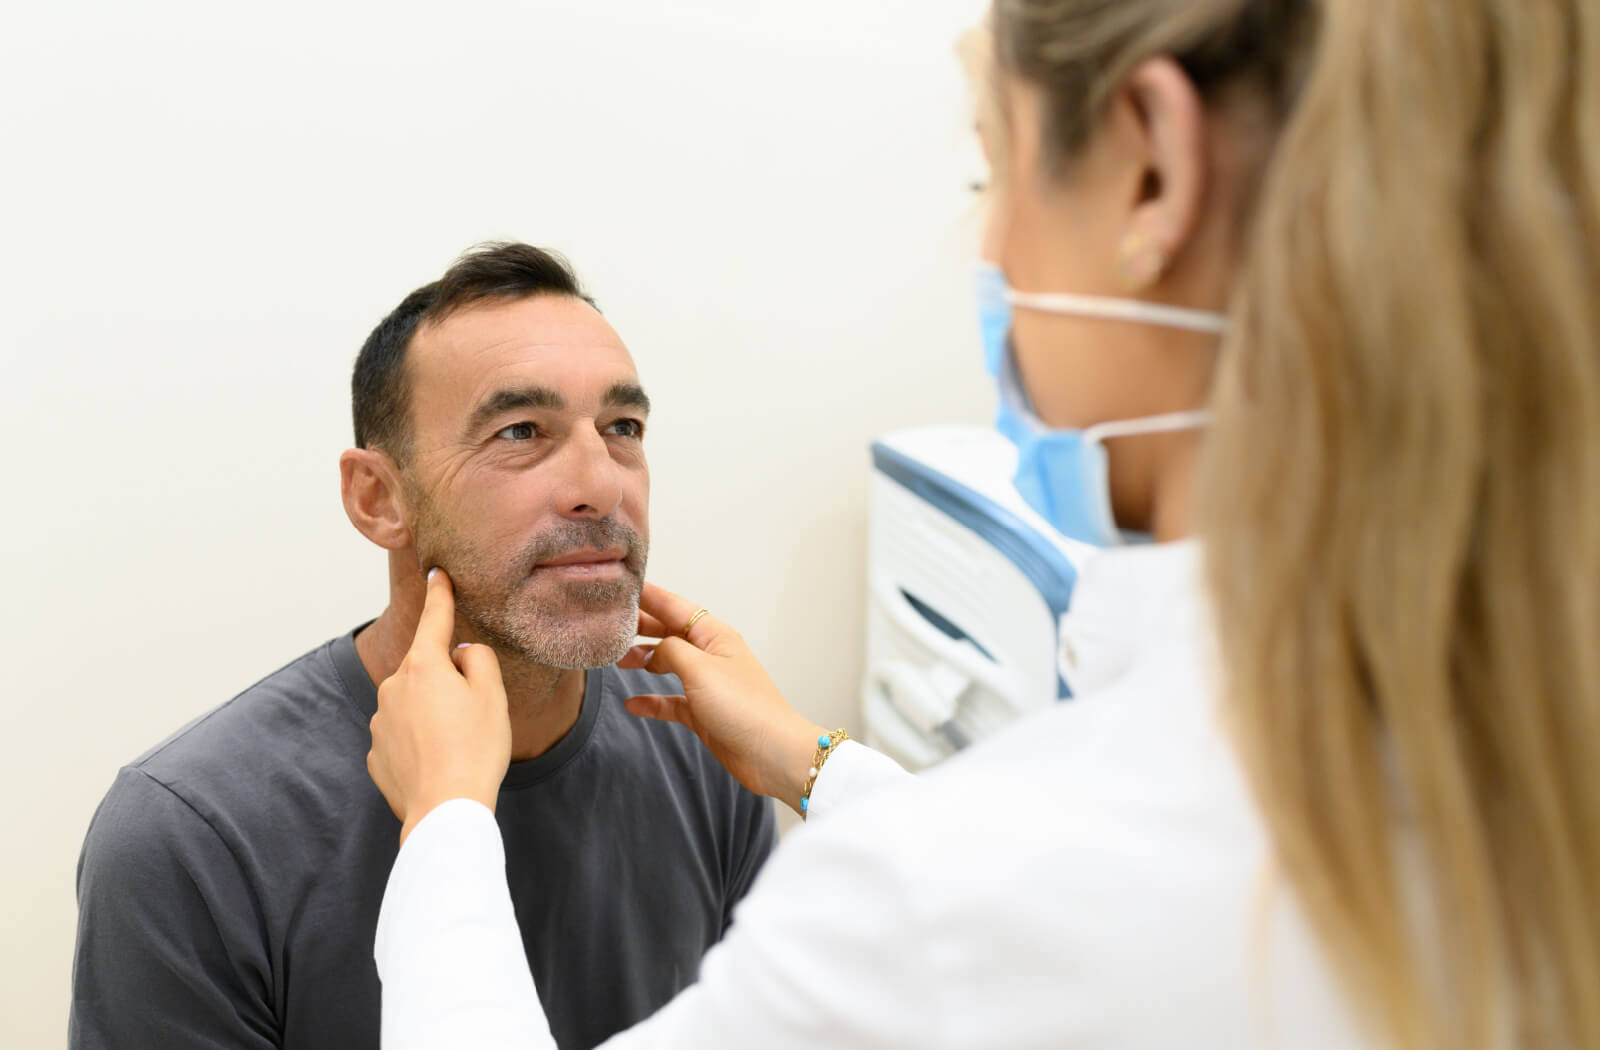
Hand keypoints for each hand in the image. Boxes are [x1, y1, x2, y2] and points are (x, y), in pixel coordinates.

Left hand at [368, 568, 511, 844]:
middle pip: (427, 670)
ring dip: (433, 715)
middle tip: (475, 714)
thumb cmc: (476, 748)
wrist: (445, 809)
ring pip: (414, 705)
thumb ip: (479, 660)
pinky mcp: (376, 754)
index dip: (440, 595)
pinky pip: (403, 737)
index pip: (434, 619)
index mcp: (423, 666)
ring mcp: (380, 721)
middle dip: (447, 682)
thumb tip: (462, 653)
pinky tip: (438, 764)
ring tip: (458, 746)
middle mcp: (393, 687)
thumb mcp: (492, 695)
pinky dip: (420, 744)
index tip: (437, 573)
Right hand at [618, 582, 826, 813]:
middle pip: (670, 633)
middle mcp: (710, 656)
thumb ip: (670, 651)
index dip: (650, 596)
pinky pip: (671, 701)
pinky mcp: (703, 713)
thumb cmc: (743, 706)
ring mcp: (707, 685)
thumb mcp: (700, 668)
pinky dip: (652, 701)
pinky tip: (632, 703)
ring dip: (644, 661)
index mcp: (715, 635)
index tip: (622, 588)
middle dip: (641, 627)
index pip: (675, 607)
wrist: (770, 753)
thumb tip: (653, 651)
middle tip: (610, 625)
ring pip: (669, 665)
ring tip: (617, 660)